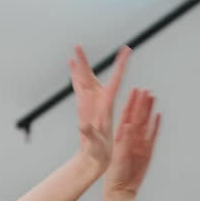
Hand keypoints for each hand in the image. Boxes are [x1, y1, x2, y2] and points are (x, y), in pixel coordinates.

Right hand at [71, 44, 130, 167]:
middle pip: (91, 76)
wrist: (97, 156)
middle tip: (78, 44)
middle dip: (85, 61)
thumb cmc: (100, 151)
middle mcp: (99, 100)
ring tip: (75, 50)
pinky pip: (79, 86)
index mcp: (106, 105)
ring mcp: (91, 102)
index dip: (121, 65)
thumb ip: (90, 133)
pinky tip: (72, 65)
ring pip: (84, 79)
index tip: (127, 50)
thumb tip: (82, 126)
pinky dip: (75, 75)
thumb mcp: (96, 143)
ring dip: (80, 65)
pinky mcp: (84, 106)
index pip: (115, 80)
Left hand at [104, 87, 160, 200]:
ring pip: (146, 123)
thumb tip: (127, 125)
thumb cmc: (115, 175)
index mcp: (121, 137)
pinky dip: (155, 125)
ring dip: (149, 110)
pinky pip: (153, 135)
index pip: (127, 115)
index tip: (135, 90)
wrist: (121, 189)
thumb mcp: (119, 157)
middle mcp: (130, 138)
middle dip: (142, 103)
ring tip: (152, 97)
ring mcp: (140, 143)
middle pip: (138, 116)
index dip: (131, 102)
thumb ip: (124, 141)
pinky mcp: (147, 151)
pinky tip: (158, 115)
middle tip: (146, 89)